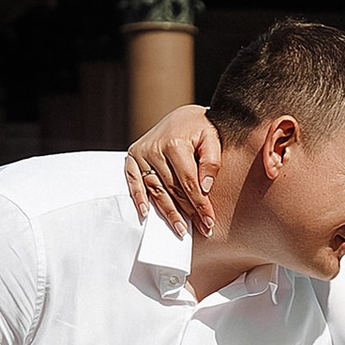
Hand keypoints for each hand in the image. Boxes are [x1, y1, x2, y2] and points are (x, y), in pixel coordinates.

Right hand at [124, 104, 223, 237]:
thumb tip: (205, 187)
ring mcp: (142, 153)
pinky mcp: (132, 156)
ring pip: (156, 190)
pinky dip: (138, 198)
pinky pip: (134, 181)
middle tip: (201, 229)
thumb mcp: (212, 138)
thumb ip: (212, 161)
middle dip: (188, 212)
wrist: (182, 115)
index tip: (209, 221)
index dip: (200, 204)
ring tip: (180, 229)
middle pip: (172, 189)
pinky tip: (146, 214)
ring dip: (167, 212)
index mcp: (175, 143)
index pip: (188, 182)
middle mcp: (155, 149)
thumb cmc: (200, 127)